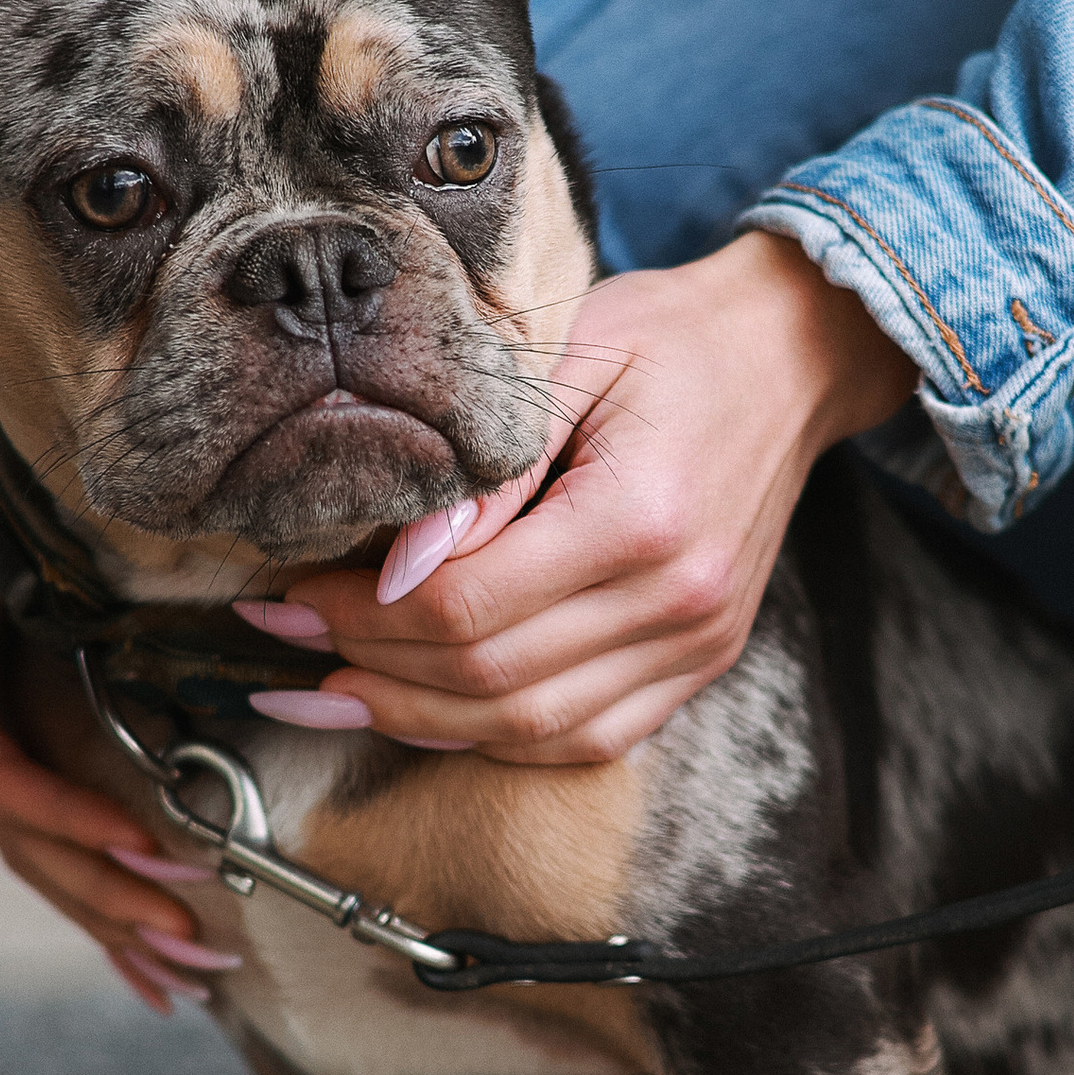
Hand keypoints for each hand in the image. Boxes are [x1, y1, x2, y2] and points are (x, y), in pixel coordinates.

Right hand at [0, 308, 238, 1014]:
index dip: (70, 822)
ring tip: (188, 978)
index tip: (147, 846)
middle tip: (190, 951)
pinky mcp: (18, 744)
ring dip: (112, 918)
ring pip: (46, 855)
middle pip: (28, 843)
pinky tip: (147, 951)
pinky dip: (101, 888)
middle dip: (108, 899)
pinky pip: (59, 833)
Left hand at [275, 232, 915, 764]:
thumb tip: (397, 567)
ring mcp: (698, 644)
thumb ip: (483, 471)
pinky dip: (497, 735)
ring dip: (417, 720)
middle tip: (282, 641)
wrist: (791, 356)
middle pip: (492, 679)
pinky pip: (587, 738)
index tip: (287, 593)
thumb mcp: (567, 357)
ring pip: (532, 727)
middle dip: (367, 669)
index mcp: (640, 517)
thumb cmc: (669, 336)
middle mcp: (677, 600)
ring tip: (326, 693)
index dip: (361, 615)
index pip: (469, 606)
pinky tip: (424, 711)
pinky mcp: (702, 662)